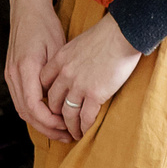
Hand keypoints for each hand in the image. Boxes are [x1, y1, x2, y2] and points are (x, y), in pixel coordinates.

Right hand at [4, 0, 70, 140]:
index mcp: (26, 69)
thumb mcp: (57, 50)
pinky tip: (49, 115)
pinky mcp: (11, 74)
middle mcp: (14, 75)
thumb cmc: (46, 26)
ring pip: (22, 109)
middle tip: (67, 135)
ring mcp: (10, 75)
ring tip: (60, 129)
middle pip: (26, 113)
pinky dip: (34, 112)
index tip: (69, 126)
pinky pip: (21, 100)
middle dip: (47, 128)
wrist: (27, 10)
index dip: (51, 121)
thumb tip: (63, 102)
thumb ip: (56, 76)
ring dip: (40, 122)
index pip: (35, 107)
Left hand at [40, 13, 145, 138]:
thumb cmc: (106, 36)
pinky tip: (86, 132)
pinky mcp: (95, 94)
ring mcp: (78, 85)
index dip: (48, 95)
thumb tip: (74, 67)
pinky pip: (85, 117)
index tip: (54, 103)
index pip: (44, 83)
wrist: (122, 34)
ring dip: (70, 126)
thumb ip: (71, 58)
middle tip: (62, 124)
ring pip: (67, 114)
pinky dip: (84, 127)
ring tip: (74, 133)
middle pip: (53, 102)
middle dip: (56, 115)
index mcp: (59, 60)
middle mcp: (64, 74)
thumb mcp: (78, 44)